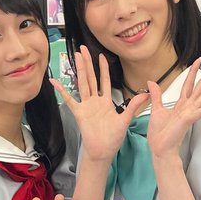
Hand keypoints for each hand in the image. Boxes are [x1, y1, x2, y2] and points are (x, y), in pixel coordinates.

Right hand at [52, 45, 146, 162]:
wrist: (103, 151)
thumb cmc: (112, 138)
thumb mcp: (125, 120)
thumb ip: (133, 105)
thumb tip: (146, 94)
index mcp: (106, 102)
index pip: (104, 80)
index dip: (103, 68)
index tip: (101, 56)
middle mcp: (95, 101)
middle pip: (91, 77)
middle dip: (88, 63)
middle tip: (83, 48)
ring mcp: (86, 106)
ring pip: (82, 83)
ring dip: (79, 70)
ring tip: (75, 56)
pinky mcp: (79, 113)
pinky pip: (69, 99)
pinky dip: (61, 90)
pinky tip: (54, 81)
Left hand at [145, 56, 200, 157]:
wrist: (161, 148)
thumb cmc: (160, 133)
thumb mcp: (156, 109)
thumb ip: (156, 95)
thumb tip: (151, 82)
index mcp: (181, 103)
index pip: (189, 83)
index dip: (193, 70)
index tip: (198, 59)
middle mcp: (189, 106)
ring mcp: (192, 112)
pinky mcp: (191, 119)